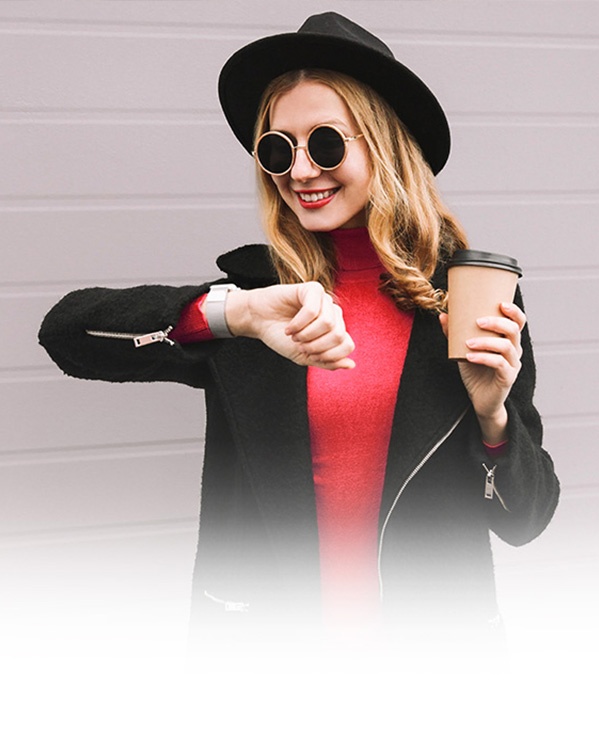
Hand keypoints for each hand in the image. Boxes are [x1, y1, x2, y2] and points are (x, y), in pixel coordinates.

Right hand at [225, 282, 355, 369]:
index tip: (310, 356)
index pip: (347, 345)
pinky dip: (298, 323)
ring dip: (306, 334)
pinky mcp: (312, 289)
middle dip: (316, 346)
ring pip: (327, 323)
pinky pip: (312, 310)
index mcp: (336, 329)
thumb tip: (351, 365)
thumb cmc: (281, 337)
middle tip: (300, 345)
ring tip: (294, 335)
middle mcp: (333, 313)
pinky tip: (289, 327)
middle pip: (338, 335)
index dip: (328, 355)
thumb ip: (328, 362)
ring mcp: (324, 300)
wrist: (259, 322)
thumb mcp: (305, 357)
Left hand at [439, 302, 525, 442]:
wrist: (480, 400)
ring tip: (468, 342)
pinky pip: (499, 364)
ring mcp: (513, 365)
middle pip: (513, 331)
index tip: (500, 304)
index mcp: (508, 341)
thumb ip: (455, 334)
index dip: (514, 312)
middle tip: (477, 321)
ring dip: (486, 342)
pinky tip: (469, 357)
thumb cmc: (475, 372)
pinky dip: (483, 358)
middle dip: (496, 323)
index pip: (518, 322)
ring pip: (506, 347)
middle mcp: (515, 351)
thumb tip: (443, 315)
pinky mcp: (507, 378)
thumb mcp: (464, 350)